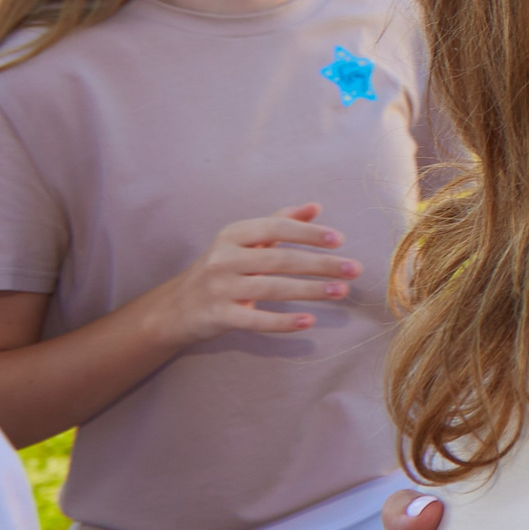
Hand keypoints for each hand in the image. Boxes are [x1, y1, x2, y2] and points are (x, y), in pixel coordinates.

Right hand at [143, 203, 358, 349]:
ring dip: (312, 291)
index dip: (307, 233)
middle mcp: (224, 258)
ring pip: (273, 288)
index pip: (275, 228)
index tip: (339, 240)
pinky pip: (256, 320)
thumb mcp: (242, 241)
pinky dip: (283, 322)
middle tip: (354, 269)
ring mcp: (220, 288)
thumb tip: (316, 207)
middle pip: (280, 259)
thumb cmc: (220, 269)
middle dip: (321, 264)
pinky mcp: (219, 316)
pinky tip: (309, 321)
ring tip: (342, 291)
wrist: (174, 307)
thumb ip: (278, 223)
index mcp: (232, 235)